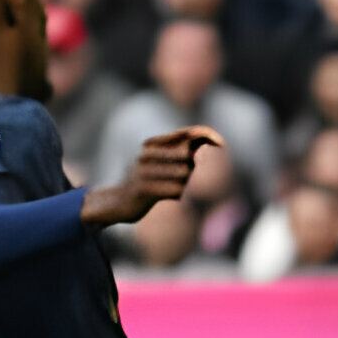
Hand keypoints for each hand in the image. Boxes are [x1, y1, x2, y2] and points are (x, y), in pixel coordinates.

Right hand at [82, 126, 225, 227]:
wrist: (116, 202)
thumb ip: (178, 154)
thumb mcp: (157, 164)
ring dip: (184, 184)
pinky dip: (178, 195)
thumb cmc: (143, 183)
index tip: (221, 145)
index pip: (184, 134)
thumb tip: (207, 145)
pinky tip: (171, 197)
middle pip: (187, 155)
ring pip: (184, 173)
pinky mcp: (143, 189)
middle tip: (182, 179)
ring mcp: (144, 170)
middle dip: (192, 168)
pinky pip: (175, 190)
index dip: (205, 136)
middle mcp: (147, 153)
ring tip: (174, 189)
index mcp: (151, 145)